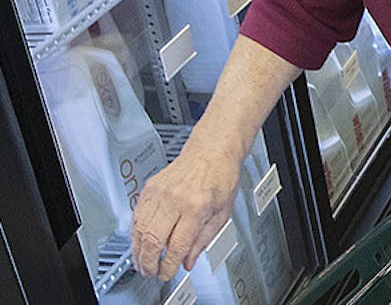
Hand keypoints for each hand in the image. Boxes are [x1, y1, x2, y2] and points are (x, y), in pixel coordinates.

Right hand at [130, 134, 242, 279]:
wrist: (213, 150)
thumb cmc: (221, 177)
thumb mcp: (223, 213)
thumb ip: (204, 240)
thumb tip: (187, 261)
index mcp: (197, 206)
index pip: (177, 245)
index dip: (169, 265)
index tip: (167, 273)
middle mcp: (175, 199)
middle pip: (153, 240)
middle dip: (149, 262)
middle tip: (151, 271)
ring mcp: (160, 192)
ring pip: (140, 230)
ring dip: (138, 250)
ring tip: (142, 262)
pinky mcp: (150, 187)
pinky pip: (137, 216)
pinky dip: (136, 233)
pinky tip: (139, 242)